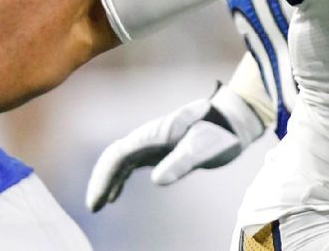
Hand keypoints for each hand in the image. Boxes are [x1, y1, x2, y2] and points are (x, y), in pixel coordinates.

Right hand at [86, 83, 265, 211]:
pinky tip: (115, 194)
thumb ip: (182, 162)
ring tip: (99, 205)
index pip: (119, 154)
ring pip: (121, 160)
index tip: (98, 200)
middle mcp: (149, 135)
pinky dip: (119, 178)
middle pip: (115, 157)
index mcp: (155, 133)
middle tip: (94, 206)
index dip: (105, 177)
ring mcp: (153, 141)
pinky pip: (131, 163)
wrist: (234, 121)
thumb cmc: (221, 133)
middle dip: (101, 180)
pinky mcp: (159, 148)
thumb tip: (156, 179)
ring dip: (108, 181)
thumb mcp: (204, 149)